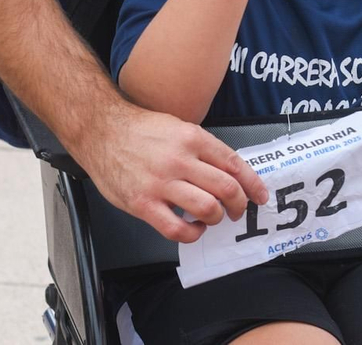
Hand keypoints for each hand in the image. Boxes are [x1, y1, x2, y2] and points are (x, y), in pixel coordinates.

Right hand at [78, 100, 269, 242]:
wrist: (101, 131)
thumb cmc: (139, 130)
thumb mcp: (177, 127)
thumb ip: (202, 148)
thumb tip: (228, 171)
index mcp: (192, 138)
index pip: (234, 164)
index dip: (252, 184)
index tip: (259, 196)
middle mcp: (180, 159)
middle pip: (226, 188)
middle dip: (238, 205)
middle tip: (236, 211)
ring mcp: (161, 183)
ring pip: (207, 209)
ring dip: (216, 219)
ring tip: (211, 218)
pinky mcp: (143, 204)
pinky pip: (177, 229)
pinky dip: (192, 234)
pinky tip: (191, 228)